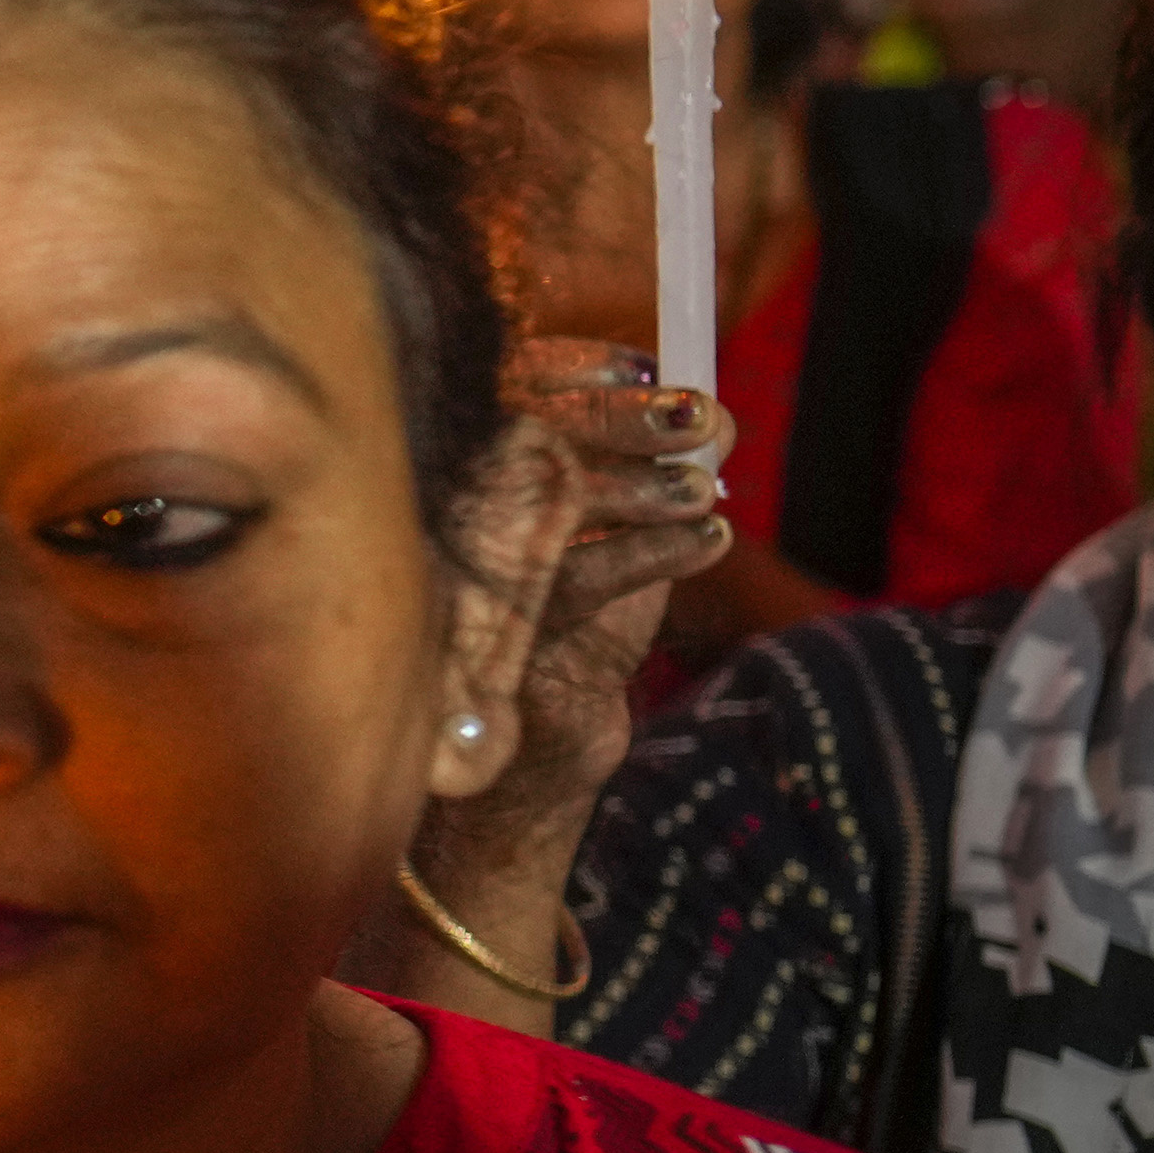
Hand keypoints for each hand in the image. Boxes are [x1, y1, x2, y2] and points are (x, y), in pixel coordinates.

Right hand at [407, 346, 728, 978]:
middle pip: (520, 442)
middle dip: (615, 417)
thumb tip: (715, 420)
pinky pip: (580, 583)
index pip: (503, 406)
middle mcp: (438, 539)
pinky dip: (653, 553)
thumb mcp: (606, 566)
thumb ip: (646, 497)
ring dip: (640, 486)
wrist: (504, 789)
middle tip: (695, 410)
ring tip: (707, 481)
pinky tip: (707, 537)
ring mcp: (457, 593)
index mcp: (453, 503)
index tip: (645, 362)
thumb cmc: (554, 665)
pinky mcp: (497, 649)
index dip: (574, 374)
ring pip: (547, 508)